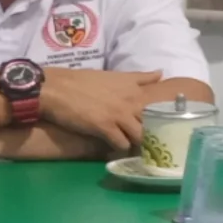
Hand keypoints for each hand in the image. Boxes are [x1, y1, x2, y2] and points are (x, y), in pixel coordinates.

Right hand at [35, 65, 162, 153]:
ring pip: (140, 136)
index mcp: (134, 87)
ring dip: (136, 143)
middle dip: (152, 133)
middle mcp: (131, 100)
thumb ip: (140, 78)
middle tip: (149, 141)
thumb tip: (160, 73)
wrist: (59, 88)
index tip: (163, 126)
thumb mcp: (117, 75)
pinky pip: (122, 144)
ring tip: (132, 146)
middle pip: (153, 122)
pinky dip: (120, 148)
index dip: (162, 117)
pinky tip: (116, 148)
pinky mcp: (105, 127)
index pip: (158, 104)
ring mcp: (119, 114)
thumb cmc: (85, 81)